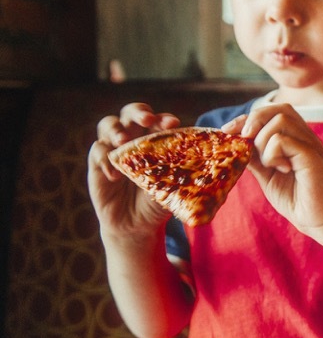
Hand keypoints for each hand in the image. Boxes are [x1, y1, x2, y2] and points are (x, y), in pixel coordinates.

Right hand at [87, 103, 179, 235]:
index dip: (164, 119)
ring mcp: (114, 148)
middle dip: (139, 112)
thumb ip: (185, 173)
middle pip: (131, 113)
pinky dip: (105, 159)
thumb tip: (210, 164)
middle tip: (147, 120)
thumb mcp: (175, 187)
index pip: (158, 121)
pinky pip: (97, 151)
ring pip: (108, 124)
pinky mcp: (97, 163)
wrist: (137, 225)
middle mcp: (133, 138)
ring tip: (124, 140)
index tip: (173, 123)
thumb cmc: (159, 201)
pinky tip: (115, 175)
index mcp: (155, 139)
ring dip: (116, 129)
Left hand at [231, 103, 322, 231]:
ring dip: (263, 141)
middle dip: (253, 121)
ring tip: (269, 164)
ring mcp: (310, 145)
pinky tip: (280, 169)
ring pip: (280, 120)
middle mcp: (305, 137)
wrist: (319, 221)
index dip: (247, 118)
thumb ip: (255, 158)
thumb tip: (235, 143)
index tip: (228, 132)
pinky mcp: (312, 157)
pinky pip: (284, 140)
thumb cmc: (296, 199)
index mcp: (296, 139)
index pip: (272, 112)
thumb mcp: (267, 175)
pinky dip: (272, 154)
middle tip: (245, 142)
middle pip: (278, 109)